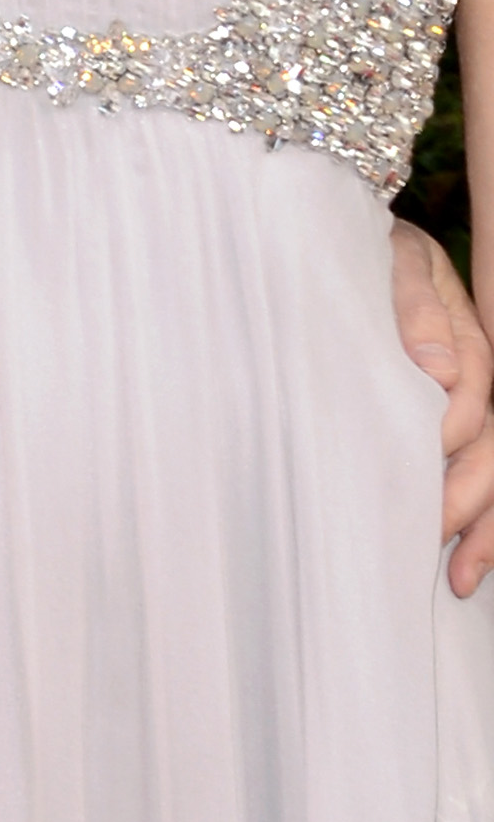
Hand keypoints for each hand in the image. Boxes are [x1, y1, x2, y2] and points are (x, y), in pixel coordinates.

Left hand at [390, 217, 493, 595]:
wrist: (343, 243)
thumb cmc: (367, 252)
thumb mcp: (391, 259)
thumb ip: (413, 302)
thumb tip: (436, 367)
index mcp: (466, 330)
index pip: (474, 383)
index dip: (454, 421)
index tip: (427, 449)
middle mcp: (475, 373)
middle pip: (491, 440)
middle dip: (470, 492)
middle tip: (433, 529)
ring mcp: (469, 406)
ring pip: (493, 472)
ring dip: (484, 529)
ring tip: (460, 578)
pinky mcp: (453, 431)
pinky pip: (480, 481)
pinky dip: (479, 530)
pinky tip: (464, 570)